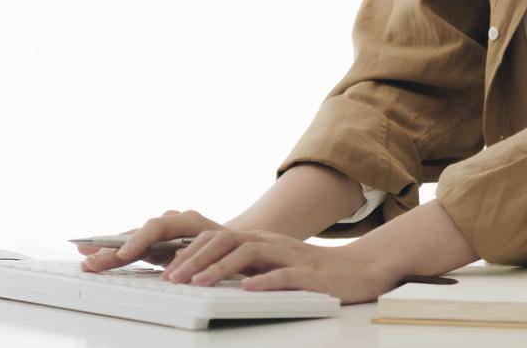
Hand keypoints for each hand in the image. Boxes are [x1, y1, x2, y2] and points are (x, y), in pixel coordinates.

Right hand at [77, 209, 223, 271]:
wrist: (230, 244)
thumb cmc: (225, 248)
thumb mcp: (215, 252)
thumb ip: (192, 255)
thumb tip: (174, 263)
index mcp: (186, 220)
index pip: (158, 227)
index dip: (139, 240)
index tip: (125, 254)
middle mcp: (169, 222)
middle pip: (137, 234)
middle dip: (113, 248)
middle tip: (91, 259)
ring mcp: (159, 232)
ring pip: (130, 240)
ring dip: (108, 251)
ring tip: (85, 258)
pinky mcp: (153, 243)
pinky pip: (130, 247)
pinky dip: (113, 252)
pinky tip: (90, 254)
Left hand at [165, 228, 397, 304]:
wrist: (358, 269)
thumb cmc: (313, 271)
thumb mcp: (273, 264)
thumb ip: (246, 266)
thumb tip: (207, 273)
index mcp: (260, 240)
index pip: (217, 237)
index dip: (191, 251)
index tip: (168, 268)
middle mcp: (271, 243)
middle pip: (226, 240)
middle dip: (195, 258)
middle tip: (172, 278)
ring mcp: (289, 256)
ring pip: (248, 254)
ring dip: (219, 268)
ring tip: (197, 283)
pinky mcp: (308, 274)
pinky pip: (283, 275)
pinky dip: (263, 280)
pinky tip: (247, 289)